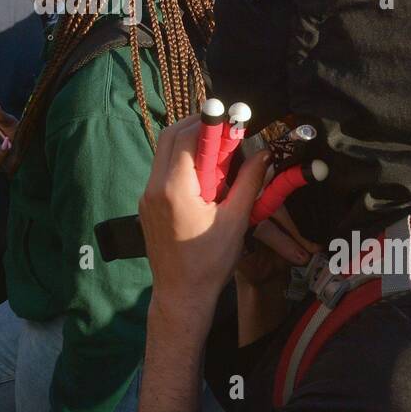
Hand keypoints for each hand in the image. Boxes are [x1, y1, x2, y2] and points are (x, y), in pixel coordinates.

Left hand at [137, 115, 271, 315]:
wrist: (181, 295)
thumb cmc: (210, 262)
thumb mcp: (235, 221)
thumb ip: (249, 182)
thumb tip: (264, 154)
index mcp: (174, 189)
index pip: (185, 138)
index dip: (207, 123)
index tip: (227, 116)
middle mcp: (154, 188)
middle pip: (168, 138)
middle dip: (195, 126)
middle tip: (221, 126)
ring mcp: (146, 197)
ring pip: (163, 153)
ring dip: (187, 143)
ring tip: (215, 149)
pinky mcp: (147, 206)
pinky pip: (161, 171)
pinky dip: (180, 162)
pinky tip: (202, 174)